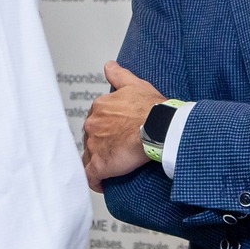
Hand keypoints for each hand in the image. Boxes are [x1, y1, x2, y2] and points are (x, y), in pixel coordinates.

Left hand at [81, 60, 164, 190]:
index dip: (104, 130)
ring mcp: (94, 144)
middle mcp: (93, 124)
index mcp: (100, 107)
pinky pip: (90, 176)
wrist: (160, 127)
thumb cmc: (152, 108)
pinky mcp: (100, 164)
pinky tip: (103, 183)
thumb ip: (119, 75)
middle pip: (91, 138)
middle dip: (100, 145)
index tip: (115, 135)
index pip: (96, 121)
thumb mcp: (136, 84)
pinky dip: (95, 181)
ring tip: (113, 168)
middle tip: (117, 151)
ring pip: (89, 156)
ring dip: (98, 162)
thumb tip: (109, 65)